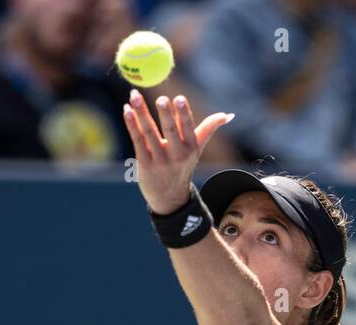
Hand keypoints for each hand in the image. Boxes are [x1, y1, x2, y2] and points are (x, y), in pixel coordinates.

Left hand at [123, 88, 232, 214]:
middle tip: (161, 98)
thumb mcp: (198, 149)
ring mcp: (159, 160)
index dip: (183, 113)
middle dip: (166, 114)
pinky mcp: (144, 163)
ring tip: (134, 95)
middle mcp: (176, 154)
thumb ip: (209, 129)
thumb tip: (228, 115)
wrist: (169, 198)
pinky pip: (137, 140)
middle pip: (170, 131)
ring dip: (141, 113)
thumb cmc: (183, 166)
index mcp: (190, 148)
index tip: (179, 98)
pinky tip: (126, 110)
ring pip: (149, 133)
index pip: (187, 128)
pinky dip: (131, 124)